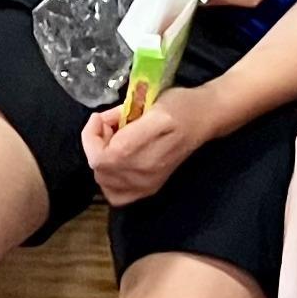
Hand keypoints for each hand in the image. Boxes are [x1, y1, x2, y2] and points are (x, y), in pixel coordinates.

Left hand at [83, 80, 208, 204]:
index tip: (99, 117)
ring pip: (104, 181)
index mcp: (147, 150)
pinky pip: (116, 195)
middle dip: (96, 143)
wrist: (205, 119)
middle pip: (99, 170)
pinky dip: (108, 179)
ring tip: (114, 140)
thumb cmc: (180, 105)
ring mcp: (147, 185)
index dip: (91, 136)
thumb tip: (104, 127)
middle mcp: (146, 174)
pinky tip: (116, 161)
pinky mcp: (149, 189)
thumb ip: (128, 120)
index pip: (101, 157)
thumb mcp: (154, 103)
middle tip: (111, 124)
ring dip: (101, 158)